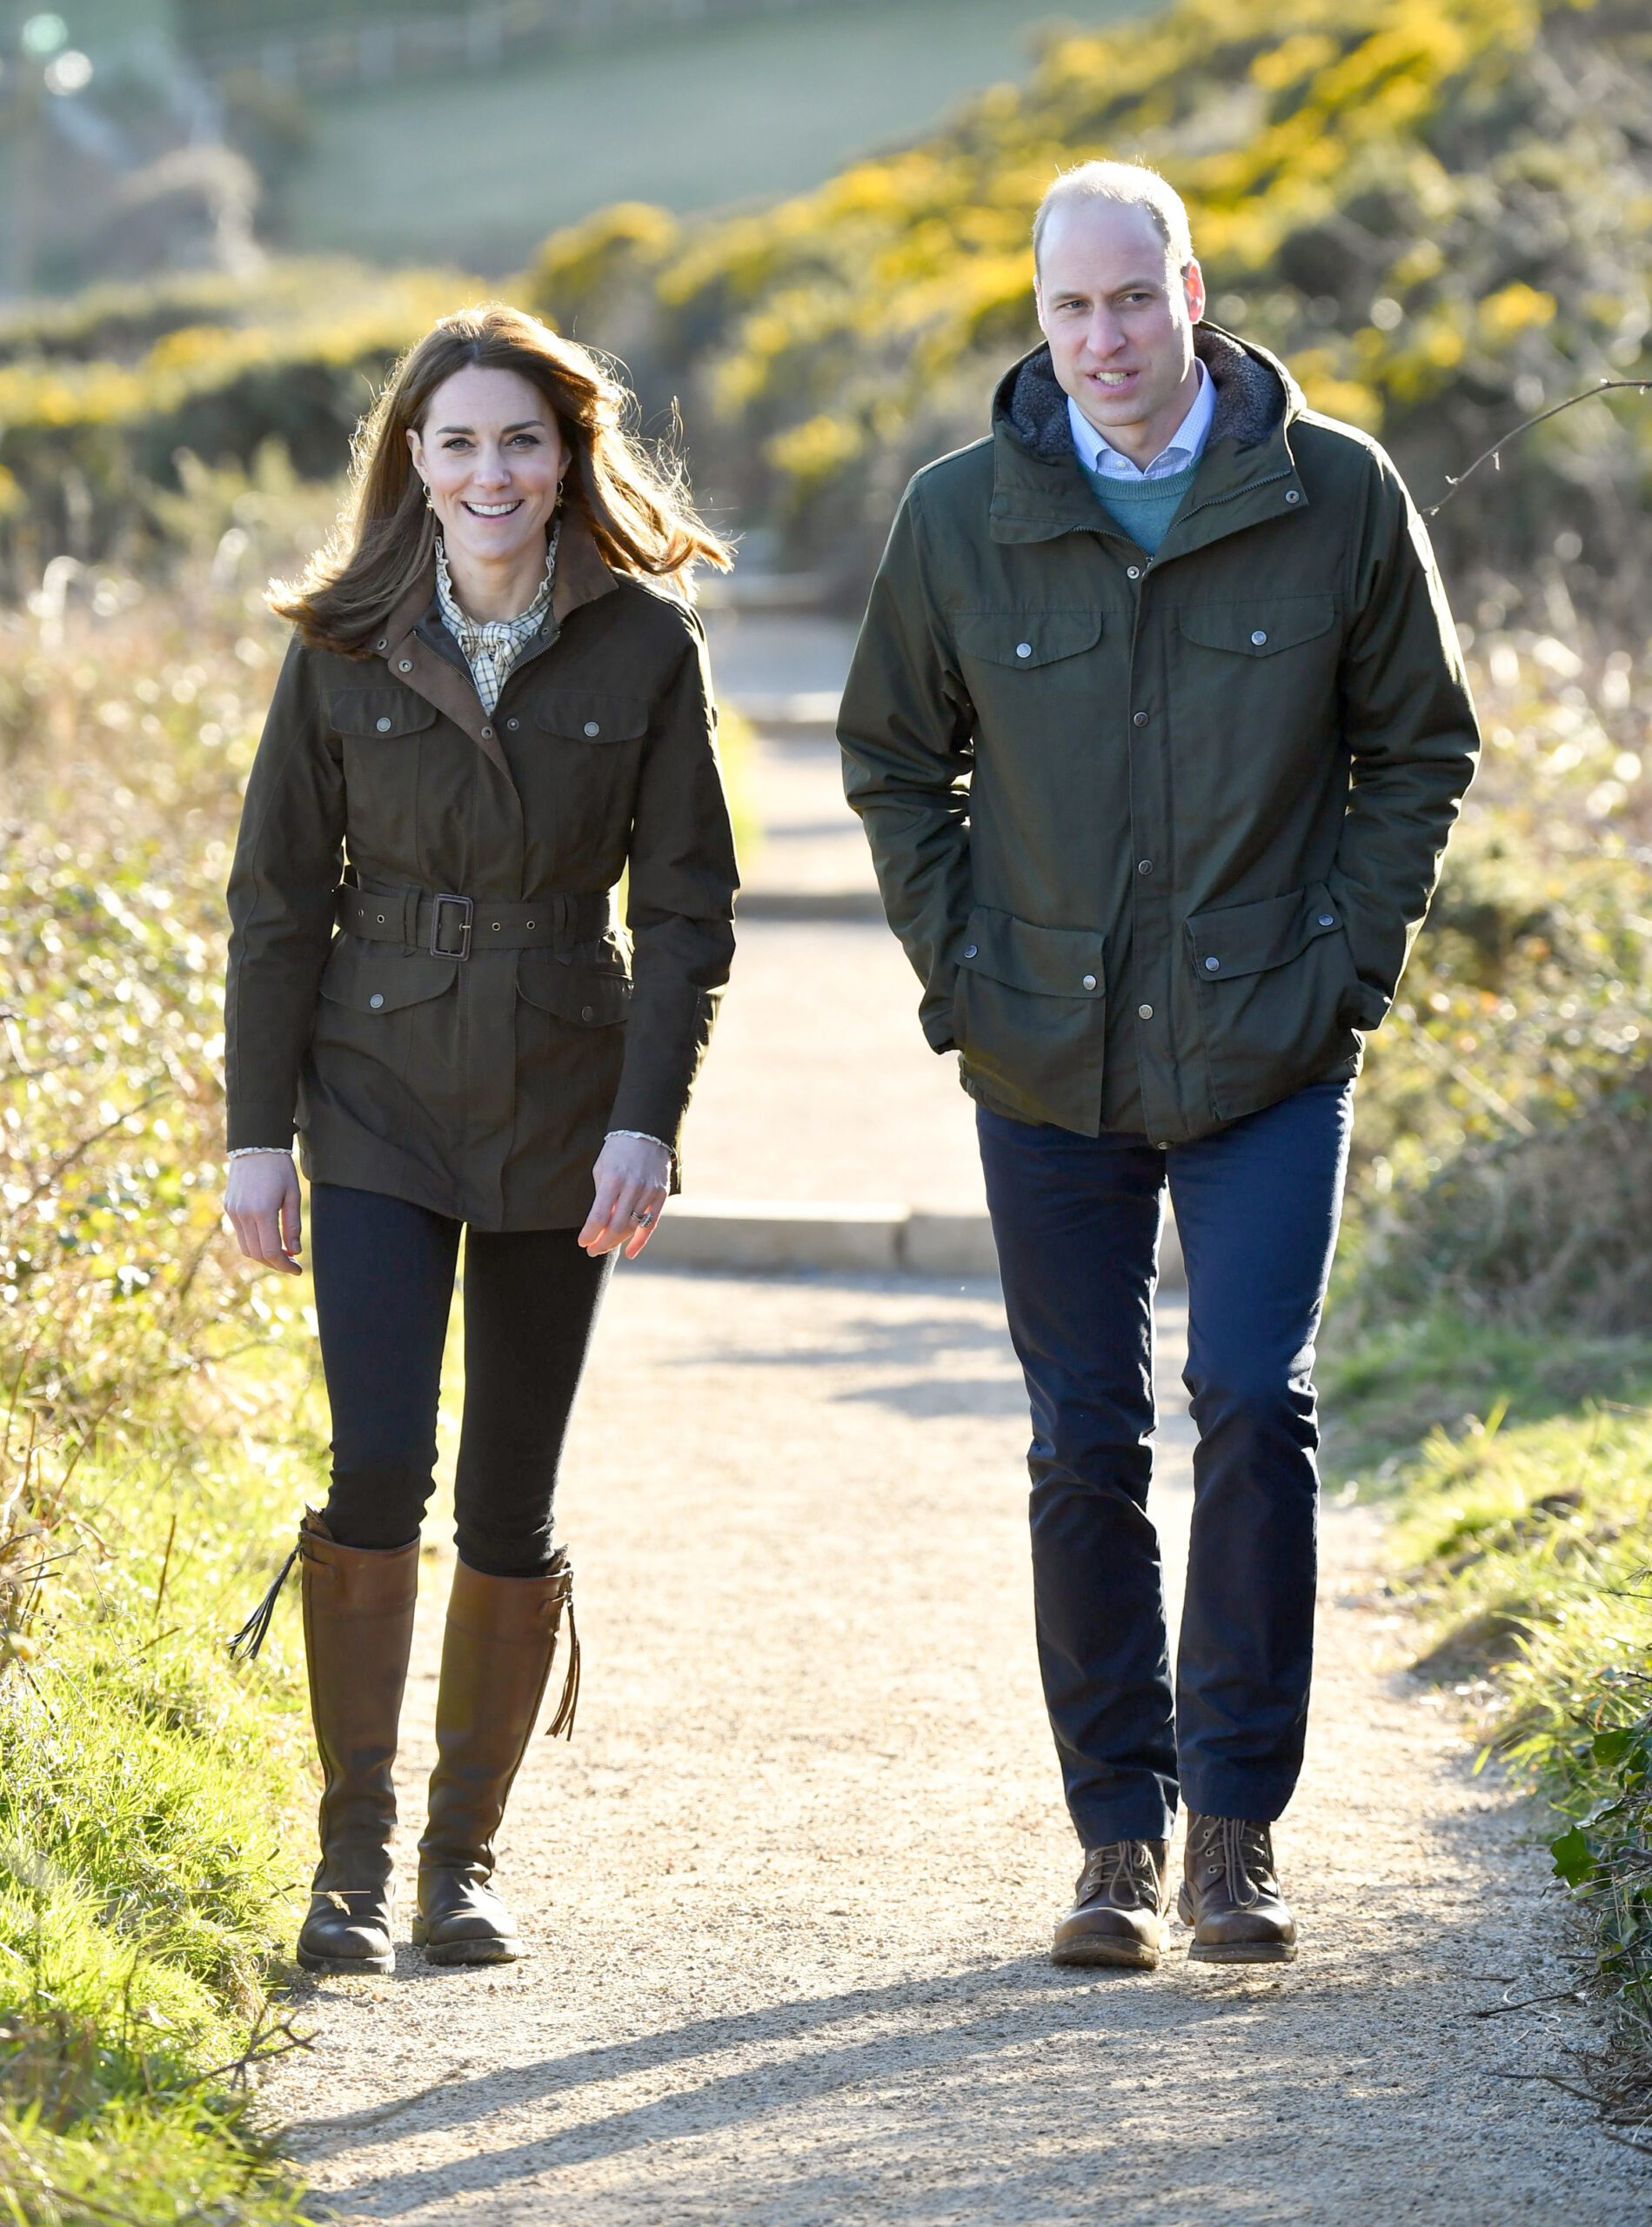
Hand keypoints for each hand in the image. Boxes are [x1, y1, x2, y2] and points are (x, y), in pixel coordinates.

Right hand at [225, 1153, 302, 1273]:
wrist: (255, 1145)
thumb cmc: (279, 1168)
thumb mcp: (293, 1195)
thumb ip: (292, 1225)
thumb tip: (294, 1252)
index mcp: (262, 1212)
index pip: (271, 1251)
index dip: (285, 1265)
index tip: (297, 1269)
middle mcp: (243, 1215)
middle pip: (257, 1254)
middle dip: (275, 1264)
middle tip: (292, 1264)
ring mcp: (233, 1212)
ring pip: (246, 1248)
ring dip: (263, 1256)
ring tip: (281, 1253)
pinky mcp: (229, 1208)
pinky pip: (240, 1235)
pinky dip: (254, 1243)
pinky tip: (268, 1239)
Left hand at [579, 1134, 669, 1259]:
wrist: (647, 1132)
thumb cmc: (618, 1150)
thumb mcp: (602, 1168)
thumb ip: (601, 1195)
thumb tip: (599, 1223)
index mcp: (613, 1179)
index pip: (599, 1216)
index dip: (590, 1233)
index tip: (583, 1242)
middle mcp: (632, 1187)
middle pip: (616, 1226)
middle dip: (601, 1242)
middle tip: (592, 1250)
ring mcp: (649, 1192)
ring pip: (632, 1227)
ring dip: (616, 1242)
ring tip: (605, 1247)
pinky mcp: (661, 1195)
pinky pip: (651, 1224)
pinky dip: (640, 1241)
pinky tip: (630, 1252)